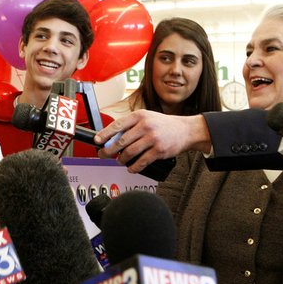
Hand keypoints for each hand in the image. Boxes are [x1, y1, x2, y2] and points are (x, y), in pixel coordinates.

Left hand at [94, 110, 210, 172]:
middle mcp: (145, 126)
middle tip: (104, 154)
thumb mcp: (147, 118)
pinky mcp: (159, 151)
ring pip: (130, 153)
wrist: (185, 130)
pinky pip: (141, 162)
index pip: (117, 125)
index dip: (104, 134)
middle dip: (109, 151)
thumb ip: (131, 127)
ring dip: (122, 160)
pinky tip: (131, 167)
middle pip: (121, 141)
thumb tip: (112, 139)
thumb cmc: (163, 125)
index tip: (96, 141)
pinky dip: (133, 167)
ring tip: (120, 161)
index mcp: (139, 116)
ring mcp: (152, 139)